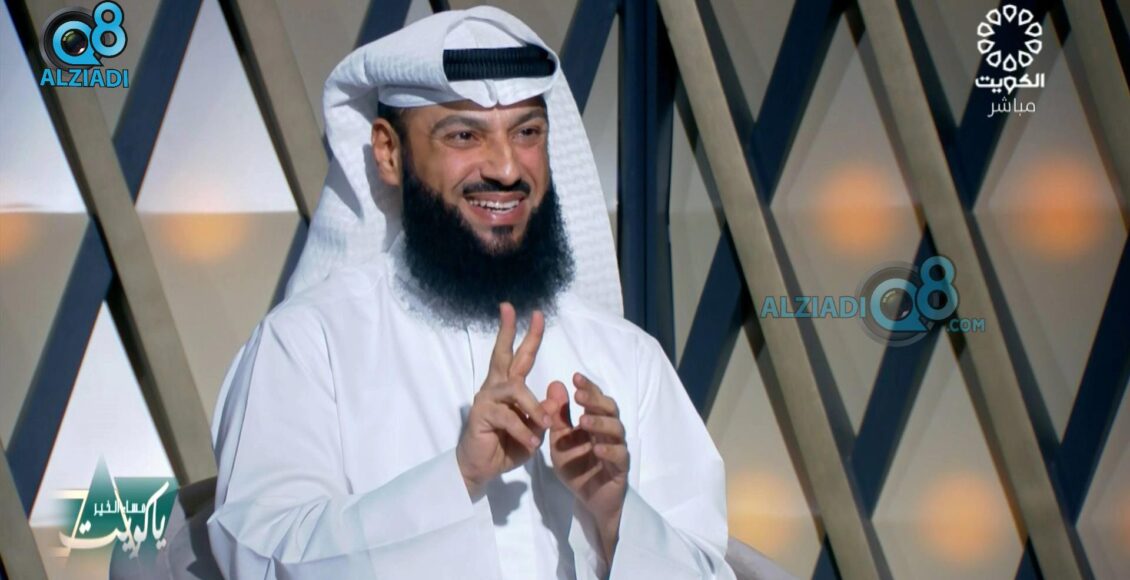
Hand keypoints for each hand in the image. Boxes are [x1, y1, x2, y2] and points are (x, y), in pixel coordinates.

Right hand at [456, 303, 548, 498]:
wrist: (481, 469)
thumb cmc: (507, 447)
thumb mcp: (534, 429)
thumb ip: (545, 411)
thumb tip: (557, 389)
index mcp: (508, 387)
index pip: (520, 356)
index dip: (529, 336)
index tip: (536, 313)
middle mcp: (495, 387)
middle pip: (503, 354)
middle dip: (509, 331)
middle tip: (513, 309)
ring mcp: (486, 399)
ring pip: (516, 390)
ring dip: (534, 407)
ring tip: (544, 425)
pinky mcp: (481, 414)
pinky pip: (510, 417)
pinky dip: (524, 430)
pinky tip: (531, 442)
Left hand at [543, 373, 628, 562]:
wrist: (589, 501)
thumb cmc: (577, 467)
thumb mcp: (560, 442)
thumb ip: (558, 416)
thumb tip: (555, 384)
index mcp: (595, 422)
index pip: (595, 399)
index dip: (588, 388)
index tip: (575, 377)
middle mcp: (609, 432)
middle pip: (609, 409)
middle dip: (595, 400)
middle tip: (579, 395)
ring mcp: (617, 449)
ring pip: (616, 430)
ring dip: (600, 423)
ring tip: (583, 421)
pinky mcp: (621, 468)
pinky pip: (619, 456)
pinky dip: (609, 451)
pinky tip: (597, 449)